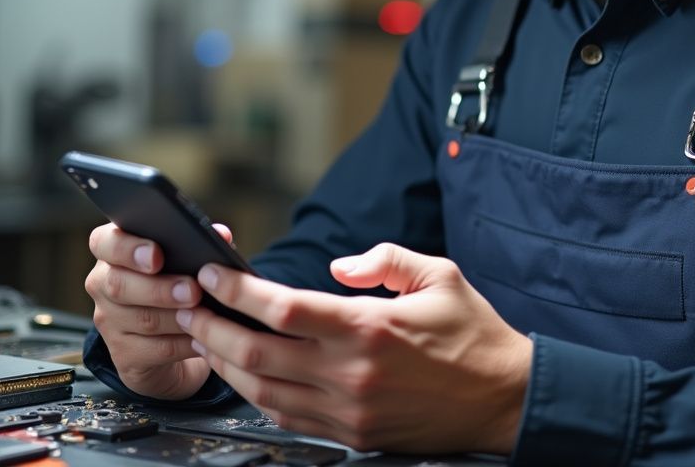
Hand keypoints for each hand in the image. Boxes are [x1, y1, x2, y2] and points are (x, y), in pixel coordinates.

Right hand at [85, 222, 232, 399]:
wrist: (168, 335)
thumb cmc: (177, 282)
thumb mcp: (184, 258)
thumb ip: (199, 241)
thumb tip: (221, 235)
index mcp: (114, 250)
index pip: (104, 242)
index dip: (127, 248)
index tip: (157, 255)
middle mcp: (103, 283)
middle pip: (119, 284)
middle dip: (159, 288)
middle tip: (192, 290)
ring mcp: (109, 321)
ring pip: (140, 319)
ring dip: (175, 316)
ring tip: (202, 312)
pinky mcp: (124, 354)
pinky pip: (155, 349)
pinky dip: (183, 342)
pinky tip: (202, 337)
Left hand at [175, 243, 532, 453]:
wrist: (504, 398)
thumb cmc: (473, 332)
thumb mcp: (438, 274)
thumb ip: (383, 260)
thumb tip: (336, 266)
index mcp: (369, 326)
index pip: (283, 308)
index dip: (239, 292)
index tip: (213, 275)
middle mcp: (352, 371)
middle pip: (258, 354)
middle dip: (214, 329)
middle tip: (190, 307)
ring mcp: (349, 409)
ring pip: (265, 392)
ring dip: (227, 366)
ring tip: (206, 340)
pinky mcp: (354, 434)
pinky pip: (290, 418)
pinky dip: (259, 398)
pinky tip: (248, 377)